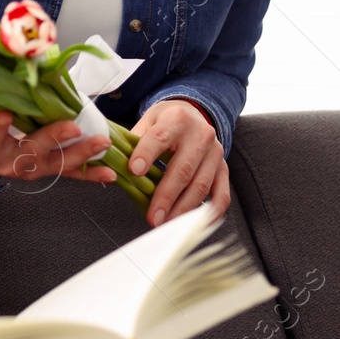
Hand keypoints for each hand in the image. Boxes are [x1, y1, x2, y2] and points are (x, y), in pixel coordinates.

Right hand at [0, 111, 117, 183]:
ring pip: (56, 162)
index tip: (4, 114)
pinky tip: (109, 173)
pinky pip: (68, 172)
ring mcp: (30, 167)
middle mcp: (9, 161)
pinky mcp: (43, 168)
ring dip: (81, 153)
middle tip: (71, 128)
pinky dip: (89, 173)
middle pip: (31, 151)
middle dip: (53, 139)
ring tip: (100, 144)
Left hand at [127, 100, 230, 226]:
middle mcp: (200, 135)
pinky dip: (211, 212)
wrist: (194, 115)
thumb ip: (134, 142)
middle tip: (153, 217)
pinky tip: (195, 222)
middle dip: (166, 196)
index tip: (134, 171)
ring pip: (201, 185)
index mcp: (177, 119)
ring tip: (166, 223)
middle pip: (182, 169)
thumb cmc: (166, 122)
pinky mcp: (224, 169)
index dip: (146, 154)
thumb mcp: (148, 121)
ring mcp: (215, 153)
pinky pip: (222, 194)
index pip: (159, 138)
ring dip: (183, 209)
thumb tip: (116, 166)